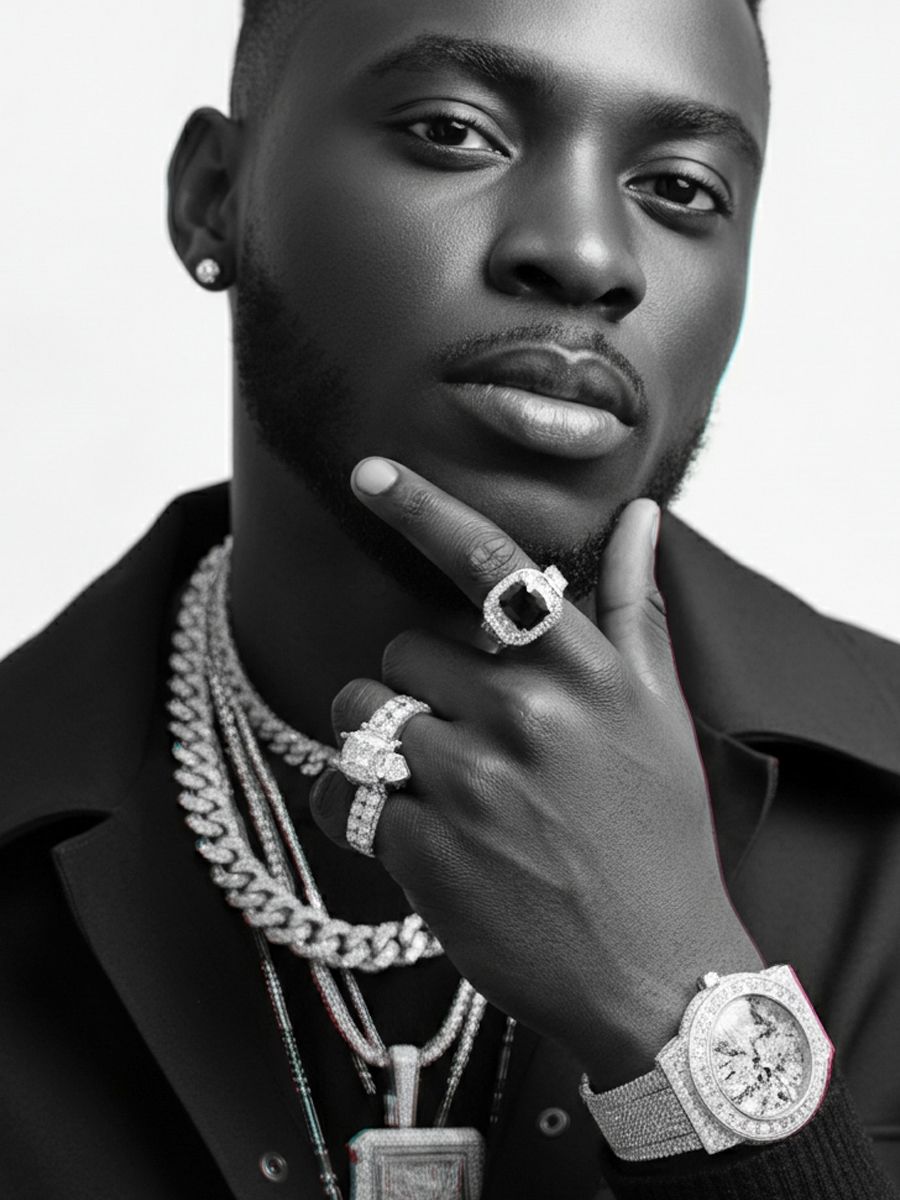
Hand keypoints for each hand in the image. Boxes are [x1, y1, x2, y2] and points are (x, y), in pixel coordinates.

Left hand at [310, 457, 761, 1088]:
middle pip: (403, 647)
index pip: (490, 565)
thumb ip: (635, 610)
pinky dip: (359, 807)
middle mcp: (525, 712)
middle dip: (420, 683)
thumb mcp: (659, 715)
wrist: (655, 972)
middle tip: (468, 736)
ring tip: (437, 783)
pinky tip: (411, 831)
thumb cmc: (659, 835)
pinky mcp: (425, 849)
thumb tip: (642, 516)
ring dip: (381, 739)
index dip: (422, 507)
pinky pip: (344, 793)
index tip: (368, 470)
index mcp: (582, 671)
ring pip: (363, 712)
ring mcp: (471, 781)